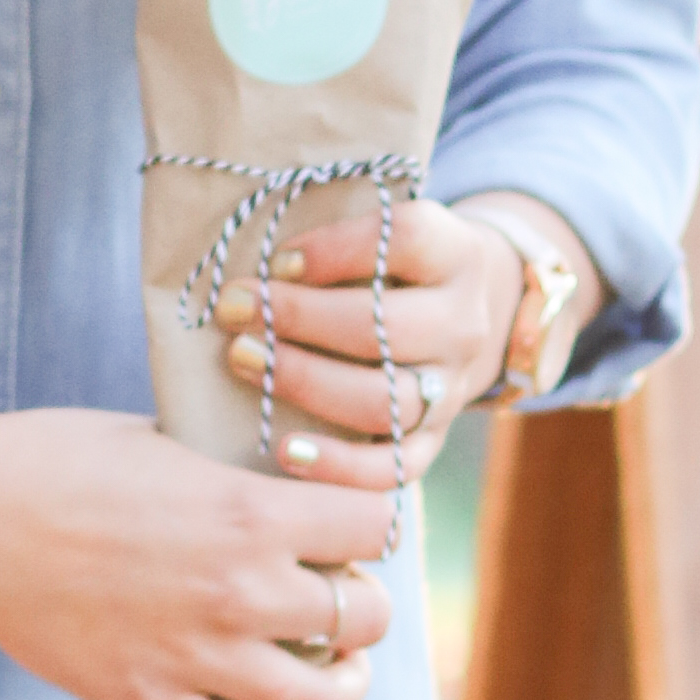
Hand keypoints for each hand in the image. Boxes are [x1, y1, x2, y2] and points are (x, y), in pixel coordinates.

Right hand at [0, 409, 402, 699]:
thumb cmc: (51, 460)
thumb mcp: (159, 439)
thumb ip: (226, 473)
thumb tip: (272, 484)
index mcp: (249, 511)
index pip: (375, 525)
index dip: (372, 524)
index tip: (354, 526)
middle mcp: (242, 589)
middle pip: (363, 615)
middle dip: (363, 605)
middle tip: (341, 597)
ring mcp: (199, 656)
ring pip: (324, 697)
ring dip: (346, 684)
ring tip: (336, 671)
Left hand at [225, 184, 590, 488]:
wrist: (464, 315)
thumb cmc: (392, 265)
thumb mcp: (382, 233)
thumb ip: (333, 238)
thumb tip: (255, 265)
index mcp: (454, 256)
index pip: (406, 240)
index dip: (335, 249)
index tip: (277, 260)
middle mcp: (462, 325)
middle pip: (385, 326)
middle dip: (298, 318)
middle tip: (235, 307)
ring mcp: (452, 389)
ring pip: (384, 399)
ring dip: (304, 381)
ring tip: (242, 358)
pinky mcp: (434, 441)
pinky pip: (393, 467)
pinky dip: (339, 465)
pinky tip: (286, 450)